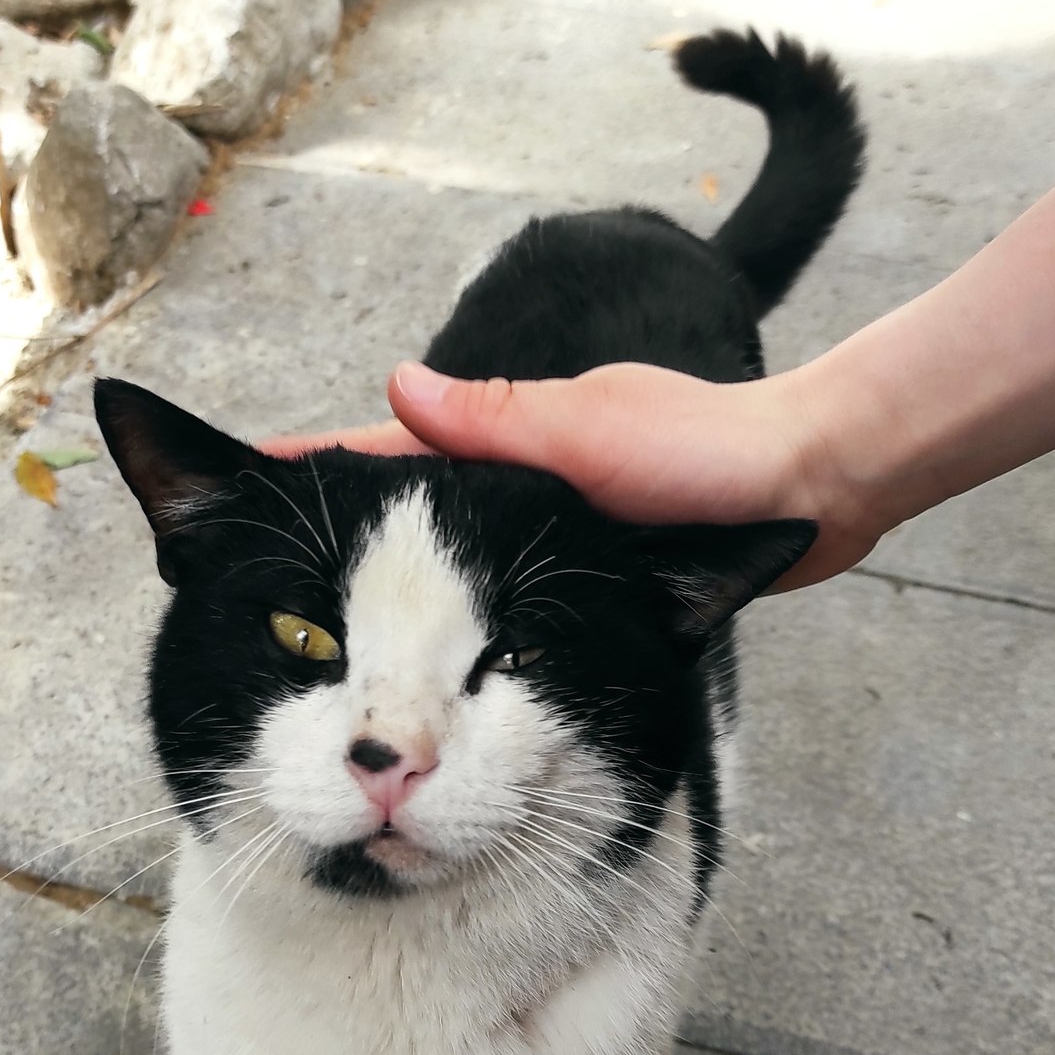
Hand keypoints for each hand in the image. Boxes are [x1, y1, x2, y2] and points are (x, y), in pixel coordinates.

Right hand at [271, 359, 875, 592]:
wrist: (818, 488)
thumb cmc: (713, 453)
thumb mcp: (593, 430)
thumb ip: (498, 420)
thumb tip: (396, 387)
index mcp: (504, 436)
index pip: (381, 453)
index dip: (309, 473)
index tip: (236, 485)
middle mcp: (515, 481)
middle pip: (399, 513)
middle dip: (325, 539)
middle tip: (244, 575)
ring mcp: (548, 531)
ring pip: (443, 565)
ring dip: (383, 590)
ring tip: (310, 632)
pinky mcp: (587, 578)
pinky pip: (499, 602)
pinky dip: (454, 624)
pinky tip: (427, 666)